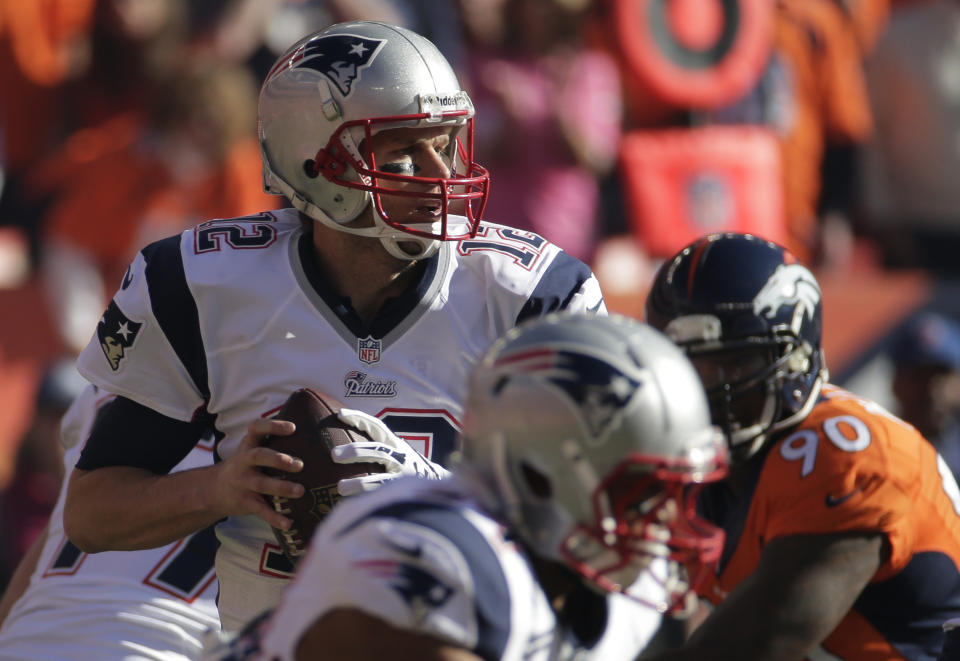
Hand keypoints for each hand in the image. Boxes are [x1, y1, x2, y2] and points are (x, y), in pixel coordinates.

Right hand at [208, 418, 304, 530]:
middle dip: (278, 459)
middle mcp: (243, 461)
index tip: (293, 428)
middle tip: (299, 465)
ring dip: (281, 488)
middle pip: (258, 456)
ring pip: (261, 484)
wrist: (213, 490)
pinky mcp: (244, 501)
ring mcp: (242, 482)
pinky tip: (289, 523)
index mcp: (248, 445)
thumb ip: (273, 442)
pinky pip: (260, 509)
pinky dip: (274, 517)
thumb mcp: (252, 449)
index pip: (256, 428)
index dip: (273, 426)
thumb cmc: (246, 465)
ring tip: (300, 491)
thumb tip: (312, 431)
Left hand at [332, 408, 449, 496]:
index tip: (340, 414)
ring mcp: (404, 477)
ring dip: (359, 483)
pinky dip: (369, 500)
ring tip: (340, 487)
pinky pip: (385, 498)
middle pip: (378, 450)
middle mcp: (401, 457)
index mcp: (396, 444)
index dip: (360, 418)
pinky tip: (355, 505)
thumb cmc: (406, 466)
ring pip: (381, 478)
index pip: (377, 426)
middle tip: (334, 455)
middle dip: (355, 451)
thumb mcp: (395, 452)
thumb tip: (340, 445)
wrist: (439, 484)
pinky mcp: (403, 495)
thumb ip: (376, 448)